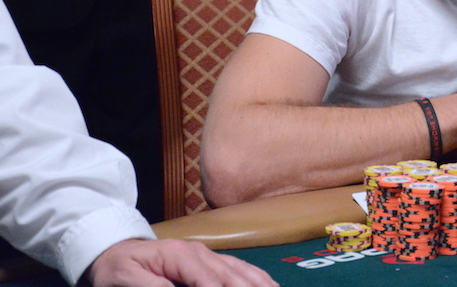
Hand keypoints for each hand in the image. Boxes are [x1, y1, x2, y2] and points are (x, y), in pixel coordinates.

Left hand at [87, 238, 276, 286]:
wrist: (115, 248)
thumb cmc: (118, 267)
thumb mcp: (126, 279)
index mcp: (180, 256)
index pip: (209, 281)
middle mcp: (200, 253)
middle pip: (231, 276)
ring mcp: (207, 255)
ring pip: (240, 271)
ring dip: (259, 284)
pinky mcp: (209, 259)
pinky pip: (238, 267)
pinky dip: (255, 277)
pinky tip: (268, 284)